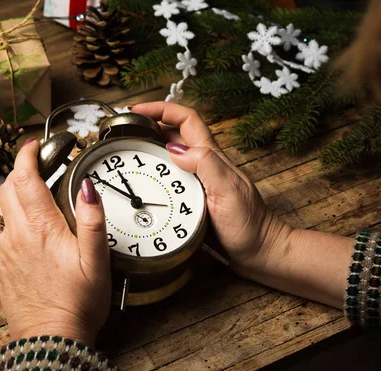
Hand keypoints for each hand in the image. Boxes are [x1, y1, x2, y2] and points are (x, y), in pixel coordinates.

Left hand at [0, 138, 110, 346]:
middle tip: (38, 165)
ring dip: (11, 193)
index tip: (34, 144)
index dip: (27, 155)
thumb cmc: (78, 302)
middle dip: (21, 170)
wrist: (52, 338)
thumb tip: (86, 186)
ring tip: (28, 192)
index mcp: (42, 228)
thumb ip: (92, 219)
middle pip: (9, 188)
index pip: (25, 178)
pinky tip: (0, 225)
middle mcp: (17, 235)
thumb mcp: (97, 259)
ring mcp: (4, 252)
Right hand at [131, 102, 292, 280]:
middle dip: (148, 125)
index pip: (186, 119)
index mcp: (211, 157)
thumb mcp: (229, 191)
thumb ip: (206, 165)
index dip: (161, 108)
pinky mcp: (191, 199)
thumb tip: (174, 148)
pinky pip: (168, 179)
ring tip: (124, 153)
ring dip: (147, 149)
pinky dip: (151, 175)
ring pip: (168, 156)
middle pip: (172, 133)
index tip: (136, 109)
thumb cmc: (248, 224)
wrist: (258, 252)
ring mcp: (197, 182)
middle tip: (123, 132)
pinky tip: (141, 183)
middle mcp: (203, 165)